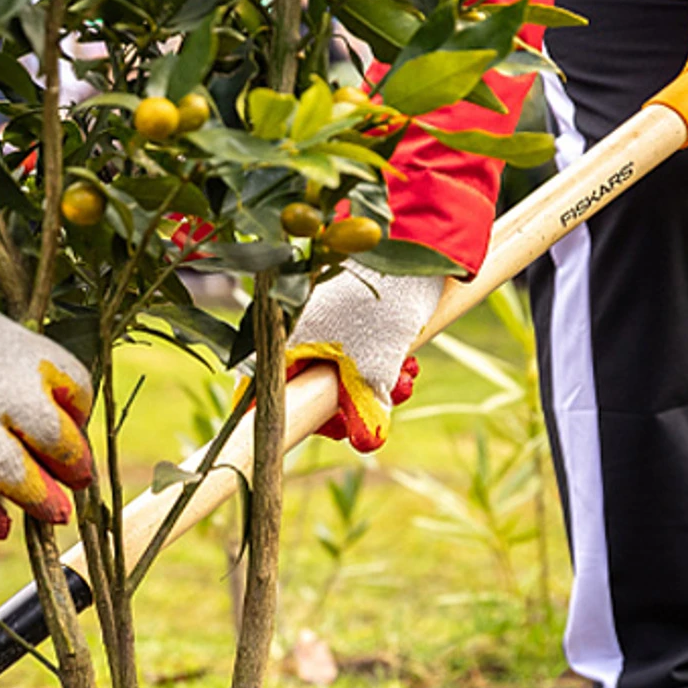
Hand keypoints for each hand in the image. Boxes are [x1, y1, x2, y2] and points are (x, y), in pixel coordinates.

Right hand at [0, 251, 95, 538]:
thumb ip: (5, 364)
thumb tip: (35, 402)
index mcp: (19, 350)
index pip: (73, 386)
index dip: (77, 411)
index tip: (73, 424)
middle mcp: (0, 389)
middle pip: (56, 439)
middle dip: (72, 467)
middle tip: (77, 484)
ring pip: (17, 476)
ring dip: (39, 500)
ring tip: (53, 514)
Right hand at [283, 266, 440, 451]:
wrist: (413, 243)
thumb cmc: (382, 303)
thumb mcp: (375, 365)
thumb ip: (364, 408)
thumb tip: (366, 444)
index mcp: (283, 345)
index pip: (274, 400)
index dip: (306, 420)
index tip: (338, 429)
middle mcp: (294, 333)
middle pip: (316, 388)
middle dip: (359, 402)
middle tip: (393, 398)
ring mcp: (320, 321)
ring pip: (344, 371)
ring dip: (380, 383)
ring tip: (409, 375)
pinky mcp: (346, 312)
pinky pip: (359, 350)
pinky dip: (384, 360)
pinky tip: (409, 360)